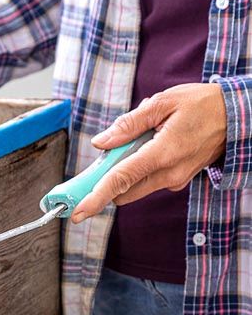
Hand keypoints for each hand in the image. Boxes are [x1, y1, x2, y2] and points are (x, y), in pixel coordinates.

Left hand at [71, 83, 226, 223]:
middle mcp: (168, 175)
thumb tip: (101, 142)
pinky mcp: (177, 181)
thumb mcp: (163, 103)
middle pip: (123, 191)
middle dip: (107, 181)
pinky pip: (148, 181)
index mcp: (163, 154)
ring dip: (125, 173)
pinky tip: (151, 145)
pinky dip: (139, 169)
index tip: (78, 212)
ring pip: (134, 187)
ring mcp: (174, 181)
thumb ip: (129, 124)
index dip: (96, 197)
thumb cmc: (202, 105)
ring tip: (138, 141)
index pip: (120, 180)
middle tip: (106, 156)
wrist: (237, 118)